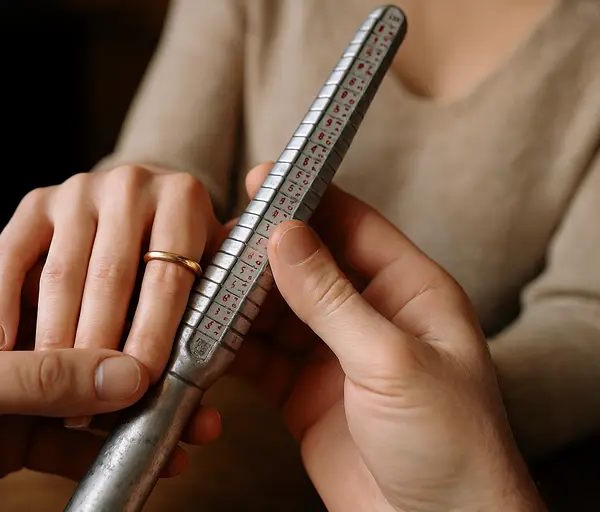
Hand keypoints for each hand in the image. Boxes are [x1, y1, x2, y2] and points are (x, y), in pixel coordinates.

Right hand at [0, 165, 226, 426]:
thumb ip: (216, 299)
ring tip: (47, 392)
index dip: (152, 337)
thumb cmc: (178, 251)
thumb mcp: (208, 265)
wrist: (139, 197)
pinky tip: (1, 344)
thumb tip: (214, 352)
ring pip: (61, 273)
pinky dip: (2, 302)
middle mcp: (130, 186)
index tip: (138, 385)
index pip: (166, 281)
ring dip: (52, 338)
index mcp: (182, 199)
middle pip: (110, 278)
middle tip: (86, 406)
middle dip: (97, 349)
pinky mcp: (37, 200)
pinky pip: (11, 254)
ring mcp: (80, 190)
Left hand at [0, 256, 219, 511]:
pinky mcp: (11, 439)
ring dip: (138, 412)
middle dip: (142, 364)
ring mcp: (7, 391)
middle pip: (86, 343)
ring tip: (190, 425)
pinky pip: (73, 442)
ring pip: (87, 396)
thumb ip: (34, 377)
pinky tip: (152, 456)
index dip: (119, 301)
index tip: (171, 319)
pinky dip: (112, 450)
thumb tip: (122, 373)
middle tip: (194, 380)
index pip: (64, 285)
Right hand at [231, 169, 544, 510]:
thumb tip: (286, 236)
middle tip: (214, 241)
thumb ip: (332, 298)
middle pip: (306, 265)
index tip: (261, 180)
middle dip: (260, 253)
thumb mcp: (391, 361)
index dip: (307, 199)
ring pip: (277, 311)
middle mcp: (370, 316)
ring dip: (240, 300)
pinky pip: (261, 357)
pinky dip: (232, 347)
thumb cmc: (450, 445)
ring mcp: (335, 355)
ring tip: (201, 288)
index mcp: (409, 292)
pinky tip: (207, 338)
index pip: (353, 225)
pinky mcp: (305, 393)